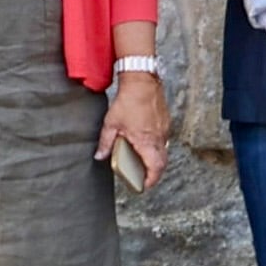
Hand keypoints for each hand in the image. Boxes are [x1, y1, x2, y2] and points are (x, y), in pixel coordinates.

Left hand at [98, 72, 170, 190]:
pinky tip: (145, 143)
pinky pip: (163, 140)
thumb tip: (100, 156)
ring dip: (155, 160)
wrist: (142, 80)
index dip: (151, 180)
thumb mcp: (111, 123)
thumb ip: (106, 142)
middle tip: (144, 178)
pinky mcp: (165, 122)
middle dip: (154, 173)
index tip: (143, 185)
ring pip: (163, 151)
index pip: (155, 168)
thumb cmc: (128, 100)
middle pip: (162, 163)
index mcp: (146, 141)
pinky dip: (156, 146)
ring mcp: (164, 129)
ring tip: (143, 162)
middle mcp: (158, 137)